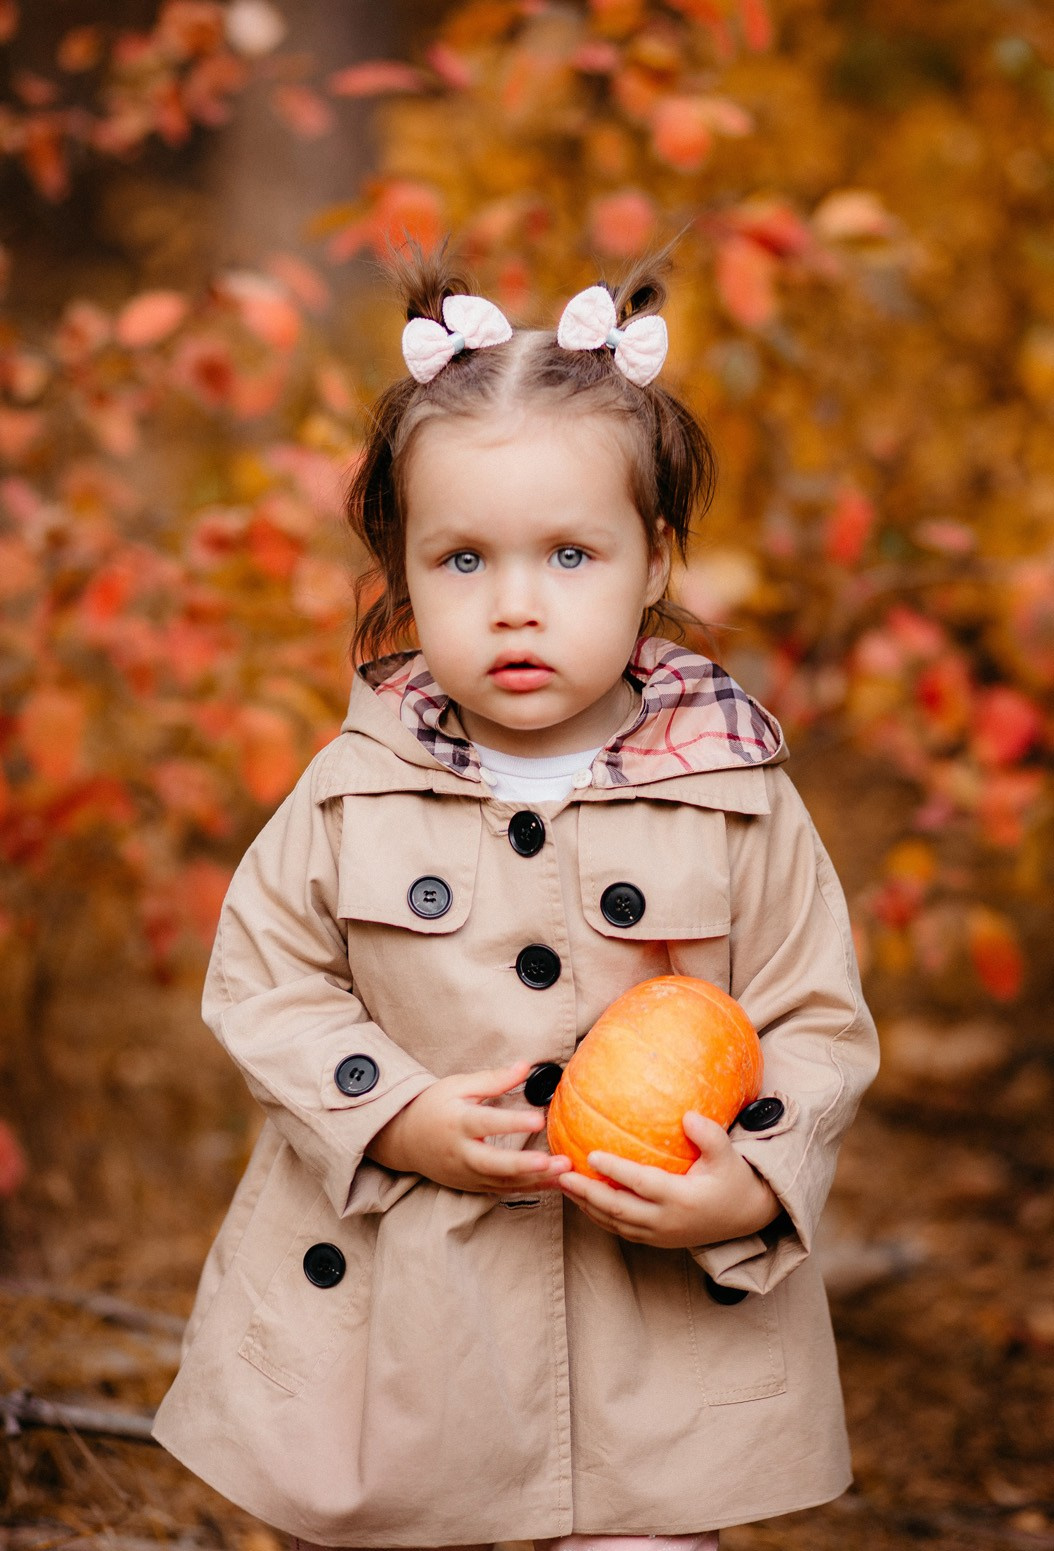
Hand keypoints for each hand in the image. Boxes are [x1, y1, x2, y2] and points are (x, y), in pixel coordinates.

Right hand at [366, 1060, 572, 1194]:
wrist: (405, 1140)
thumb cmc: (433, 1107)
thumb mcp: (458, 1086)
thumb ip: (493, 1079)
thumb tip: (526, 1066)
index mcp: (458, 1122)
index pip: (487, 1123)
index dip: (513, 1122)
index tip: (539, 1119)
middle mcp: (462, 1153)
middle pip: (495, 1164)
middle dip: (527, 1164)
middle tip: (555, 1160)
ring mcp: (467, 1174)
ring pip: (504, 1182)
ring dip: (536, 1179)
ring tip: (565, 1172)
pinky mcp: (474, 1186)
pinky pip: (505, 1190)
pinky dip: (531, 1188)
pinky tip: (555, 1183)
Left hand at [558, 1111, 779, 1248]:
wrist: (745, 1216)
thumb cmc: (732, 1178)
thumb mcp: (727, 1154)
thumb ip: (709, 1135)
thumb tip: (687, 1116)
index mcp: (682, 1199)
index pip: (641, 1184)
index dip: (615, 1171)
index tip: (591, 1156)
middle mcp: (667, 1221)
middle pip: (619, 1209)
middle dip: (587, 1193)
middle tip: (562, 1175)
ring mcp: (660, 1235)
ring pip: (615, 1223)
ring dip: (587, 1206)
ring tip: (563, 1186)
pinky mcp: (656, 1240)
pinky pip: (621, 1230)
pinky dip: (599, 1217)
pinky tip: (583, 1201)